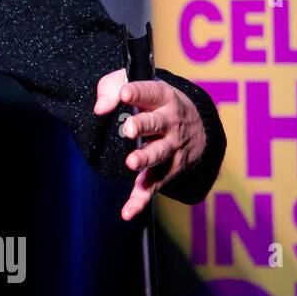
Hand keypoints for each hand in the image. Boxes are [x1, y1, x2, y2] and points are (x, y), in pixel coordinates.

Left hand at [93, 69, 206, 220]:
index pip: (151, 92)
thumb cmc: (152, 99)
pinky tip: (127, 211)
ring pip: (160, 154)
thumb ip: (112, 90)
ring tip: (132, 162)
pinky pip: (154, 185)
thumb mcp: (135, 84)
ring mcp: (173, 147)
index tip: (125, 94)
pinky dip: (141, 199)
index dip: (138, 93)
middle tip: (129, 130)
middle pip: (157, 124)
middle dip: (143, 126)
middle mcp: (171, 122)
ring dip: (146, 159)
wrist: (197, 123)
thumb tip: (99, 108)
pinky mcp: (169, 170)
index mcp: (163, 97)